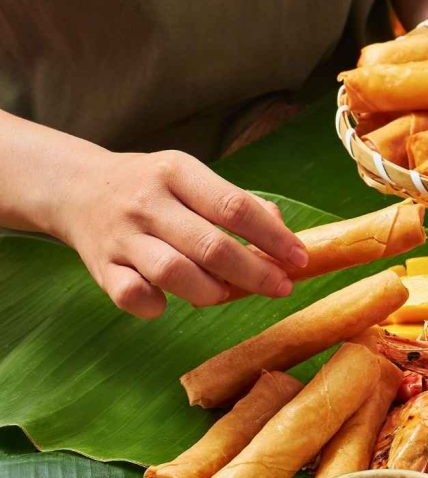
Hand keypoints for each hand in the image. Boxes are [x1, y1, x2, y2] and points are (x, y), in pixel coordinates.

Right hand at [0, 111, 307, 318]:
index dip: (272, 237)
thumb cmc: (154, 190)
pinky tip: (169, 301)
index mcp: (177, 171)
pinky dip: (156, 306)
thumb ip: (238, 204)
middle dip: (254, 272)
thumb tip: (281, 231)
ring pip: (173, 272)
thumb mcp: (193, 180)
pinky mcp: (103, 269)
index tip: (299, 258)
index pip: (234, 206)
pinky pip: (132, 296)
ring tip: (226, 293)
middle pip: (211, 245)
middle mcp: (148, 201)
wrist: (78, 189)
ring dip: (210, 291)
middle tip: (280, 287)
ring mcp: (123, 237)